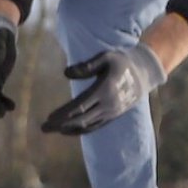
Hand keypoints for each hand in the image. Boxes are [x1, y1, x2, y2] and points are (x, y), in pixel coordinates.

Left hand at [41, 42, 166, 135]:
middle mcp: (108, 105)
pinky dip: (79, 130)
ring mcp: (111, 113)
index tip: (49, 117)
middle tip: (43, 128)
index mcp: (105, 90)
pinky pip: (94, 127)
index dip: (64, 114)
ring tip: (51, 129)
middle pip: (81, 119)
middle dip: (61, 125)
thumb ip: (86, 66)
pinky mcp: (112, 116)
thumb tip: (66, 73)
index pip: (80, 106)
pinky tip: (66, 130)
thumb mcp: (106, 57)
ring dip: (68, 129)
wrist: (144, 73)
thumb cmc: (121, 62)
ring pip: (87, 125)